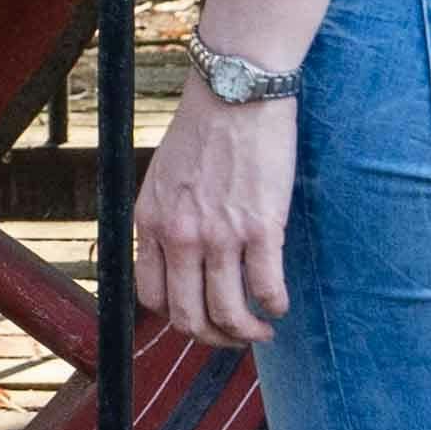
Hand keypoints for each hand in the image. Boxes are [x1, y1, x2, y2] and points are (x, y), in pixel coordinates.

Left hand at [130, 81, 296, 351]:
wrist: (236, 91)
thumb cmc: (204, 129)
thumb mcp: (163, 178)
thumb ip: (166, 221)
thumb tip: (180, 261)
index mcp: (151, 223)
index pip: (152, 298)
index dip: (177, 318)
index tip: (199, 317)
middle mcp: (180, 236)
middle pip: (189, 317)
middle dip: (214, 338)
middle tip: (235, 335)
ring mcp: (220, 235)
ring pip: (229, 313)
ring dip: (247, 333)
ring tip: (262, 329)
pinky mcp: (261, 227)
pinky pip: (266, 288)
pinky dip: (275, 306)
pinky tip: (280, 304)